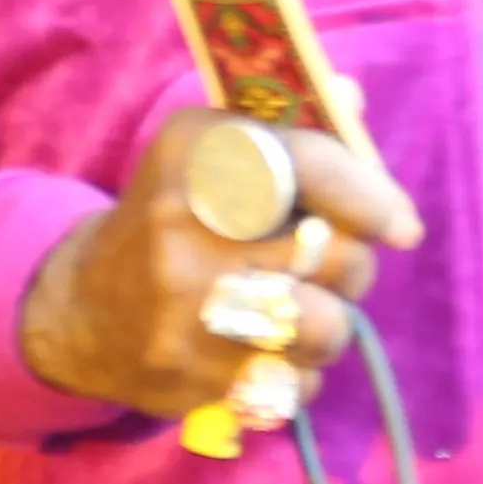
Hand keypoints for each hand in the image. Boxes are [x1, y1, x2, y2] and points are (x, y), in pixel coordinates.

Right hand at [19, 108, 423, 420]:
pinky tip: (261, 353)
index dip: (367, 194)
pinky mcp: (194, 380)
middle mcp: (184, 229)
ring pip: (326, 328)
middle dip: (351, 264)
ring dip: (329, 324)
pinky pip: (296, 384)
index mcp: (192, 157)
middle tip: (325, 263)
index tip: (401, 226)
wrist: (81, 311)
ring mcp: (187, 312)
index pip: (304, 165)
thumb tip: (352, 98)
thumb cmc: (172, 218)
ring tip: (297, 311)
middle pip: (335, 254)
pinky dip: (296, 374)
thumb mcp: (211, 154)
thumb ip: (289, 129)